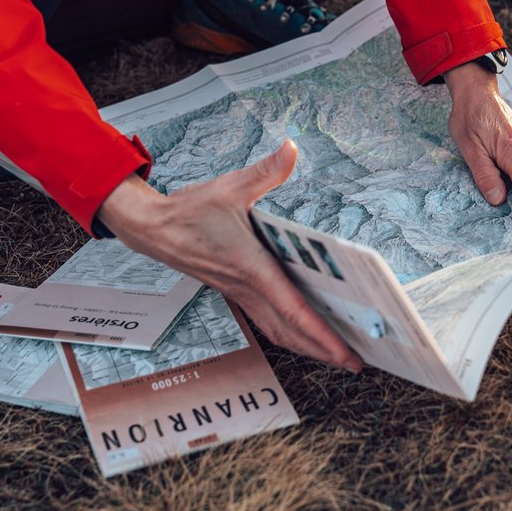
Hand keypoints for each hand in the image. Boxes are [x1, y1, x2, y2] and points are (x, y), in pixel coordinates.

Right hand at [96, 140, 361, 372]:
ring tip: (338, 357)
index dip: (322, 334)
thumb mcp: (230, 186)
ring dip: (309, 347)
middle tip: (359, 363)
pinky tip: (305, 337)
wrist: (152, 228)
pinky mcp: (236, 293)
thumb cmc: (190, 209)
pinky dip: (290, 334)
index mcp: (252, 268)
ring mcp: (240, 295)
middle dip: (325, 351)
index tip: (346, 352)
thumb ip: (265, 171)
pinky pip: (268, 323)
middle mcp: (247, 288)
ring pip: (279, 332)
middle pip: (292, 331)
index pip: (294, 309)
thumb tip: (291, 147)